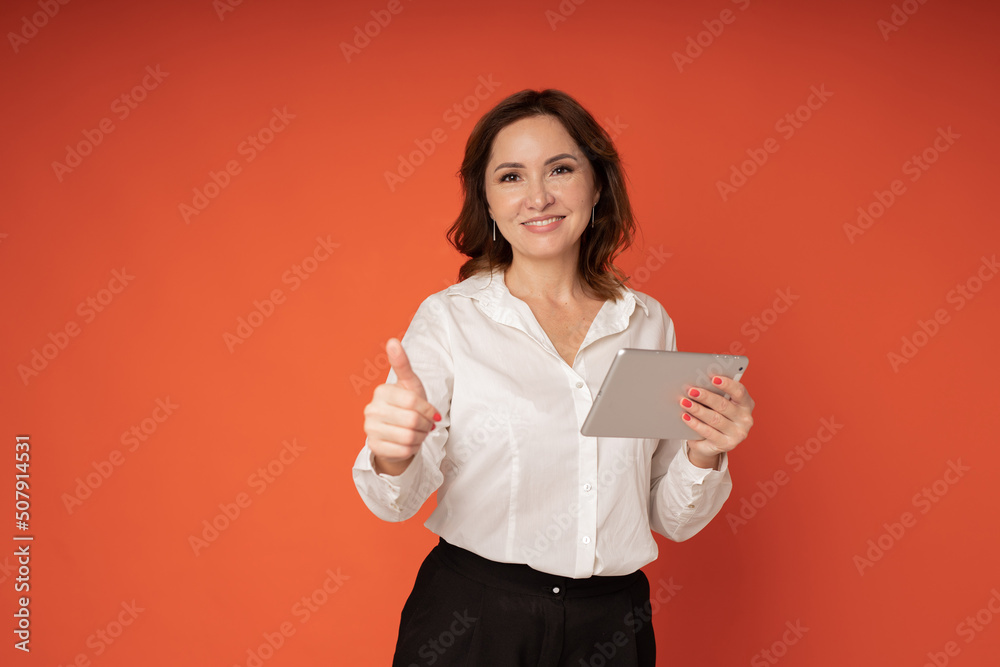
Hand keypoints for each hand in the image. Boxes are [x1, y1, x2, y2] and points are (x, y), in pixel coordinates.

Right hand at [363, 338, 440, 475]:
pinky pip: (403, 451)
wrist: (397, 433)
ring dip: (420, 437)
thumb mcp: (410, 384)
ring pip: (408, 438)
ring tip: (418, 433)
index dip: (428, 410)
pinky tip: (410, 443)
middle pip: (412, 421)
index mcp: (381, 392)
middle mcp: (371, 409)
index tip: (432, 413)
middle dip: (425, 425)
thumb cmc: (407, 406)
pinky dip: (413, 448)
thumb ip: (402, 364)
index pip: (413, 402)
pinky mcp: (373, 447)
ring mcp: (369, 429)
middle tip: (426, 425)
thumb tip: (392, 341)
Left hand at [679, 376, 754, 468]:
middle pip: (723, 405)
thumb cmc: (714, 415)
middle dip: (706, 397)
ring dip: (697, 410)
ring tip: (684, 402)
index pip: (739, 391)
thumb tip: (698, 383)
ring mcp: (738, 434)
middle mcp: (745, 419)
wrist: (710, 442)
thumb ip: (714, 393)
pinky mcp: (727, 444)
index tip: (713, 378)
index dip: (727, 384)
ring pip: (715, 419)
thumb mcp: (717, 405)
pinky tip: (685, 417)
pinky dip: (695, 424)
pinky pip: (708, 432)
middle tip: (691, 390)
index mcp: (746, 404)